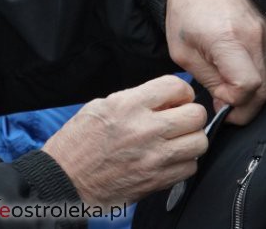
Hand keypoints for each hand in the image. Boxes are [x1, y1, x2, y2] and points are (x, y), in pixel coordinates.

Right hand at [42, 75, 206, 204]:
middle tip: (179, 119)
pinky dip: (184, 163)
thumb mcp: (101, 105)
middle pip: (196, 114)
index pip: (176, 86)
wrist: (65, 178)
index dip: (181, 91)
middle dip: (190, 114)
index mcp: (128, 105)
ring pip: (199, 142)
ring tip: (176, 140)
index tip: (176, 98)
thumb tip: (164, 98)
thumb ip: (136, 99)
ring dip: (190, 139)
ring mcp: (154, 157)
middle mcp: (145, 129)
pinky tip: (169, 159)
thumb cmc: (78, 142)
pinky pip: (190, 167)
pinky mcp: (157, 180)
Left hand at [165, 0, 265, 123]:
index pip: (247, 87)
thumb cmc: (184, 13)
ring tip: (227, 87)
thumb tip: (227, 105)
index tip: (219, 103)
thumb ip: (209, 81)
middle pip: (263, 89)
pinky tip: (235, 72)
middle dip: (245, 107)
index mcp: (228, 39)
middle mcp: (254, 36)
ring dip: (250, 93)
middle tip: (224, 106)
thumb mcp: (183, 53)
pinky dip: (256, 76)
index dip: (234, 104)